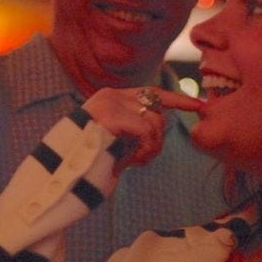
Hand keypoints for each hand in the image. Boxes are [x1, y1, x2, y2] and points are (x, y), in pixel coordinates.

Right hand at [82, 87, 201, 172]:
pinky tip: (130, 163)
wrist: (64, 169)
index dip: (176, 99)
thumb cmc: (90, 158)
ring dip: (151, 148)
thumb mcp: (115, 137)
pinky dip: (145, 151)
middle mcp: (112, 95)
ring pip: (154, 122)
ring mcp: (111, 104)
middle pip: (156, 111)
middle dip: (158, 138)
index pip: (151, 92)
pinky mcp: (113, 116)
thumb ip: (134, 124)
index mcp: (112, 97)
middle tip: (143, 159)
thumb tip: (162, 119)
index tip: (198, 104)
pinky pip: (146, 133)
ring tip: (133, 162)